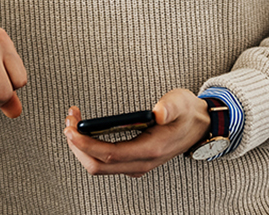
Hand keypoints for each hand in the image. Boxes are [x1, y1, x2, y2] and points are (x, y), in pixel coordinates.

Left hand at [62, 89, 209, 176]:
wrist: (200, 126)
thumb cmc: (187, 113)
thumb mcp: (182, 103)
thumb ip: (170, 107)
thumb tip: (159, 112)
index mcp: (151, 149)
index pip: (111, 154)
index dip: (86, 144)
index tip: (71, 129)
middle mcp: (142, 162)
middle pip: (99, 166)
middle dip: (77, 145)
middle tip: (68, 122)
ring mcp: (137, 165)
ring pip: (99, 166)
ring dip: (81, 147)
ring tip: (72, 123)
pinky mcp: (133, 161)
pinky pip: (105, 162)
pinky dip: (90, 148)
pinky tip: (85, 131)